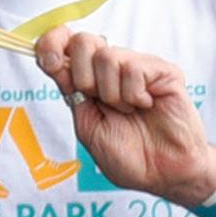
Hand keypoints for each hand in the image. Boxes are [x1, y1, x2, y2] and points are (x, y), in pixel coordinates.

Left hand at [31, 26, 215, 203]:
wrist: (165, 174)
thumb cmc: (131, 156)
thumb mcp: (87, 126)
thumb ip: (70, 91)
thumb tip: (51, 58)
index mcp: (91, 80)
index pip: (66, 44)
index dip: (52, 42)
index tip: (50, 59)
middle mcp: (114, 69)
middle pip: (84, 42)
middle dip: (84, 78)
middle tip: (102, 103)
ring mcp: (139, 67)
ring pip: (107, 56)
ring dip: (113, 94)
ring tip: (129, 111)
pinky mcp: (163, 71)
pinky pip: (134, 68)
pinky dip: (134, 94)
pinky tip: (146, 106)